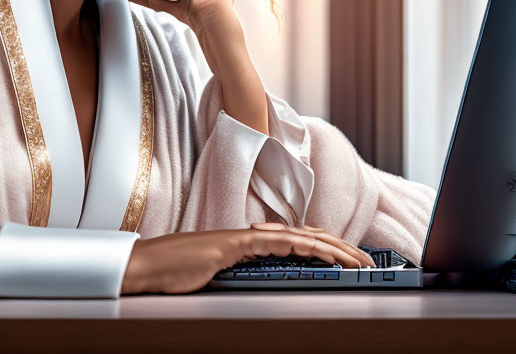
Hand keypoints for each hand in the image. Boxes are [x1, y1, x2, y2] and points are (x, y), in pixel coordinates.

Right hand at [121, 223, 375, 294]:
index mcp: (248, 244)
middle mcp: (249, 236)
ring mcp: (242, 238)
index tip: (349, 259)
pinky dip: (302, 246)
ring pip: (298, 237)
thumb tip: (255, 279)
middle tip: (367, 261)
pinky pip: (275, 243)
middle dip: (340, 247)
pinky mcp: (234, 244)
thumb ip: (238, 273)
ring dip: (332, 248)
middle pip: (305, 236)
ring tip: (357, 260)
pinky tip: (322, 252)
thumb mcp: (215, 276)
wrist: (148, 266)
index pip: (295, 242)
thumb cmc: (175, 273)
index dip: (325, 247)